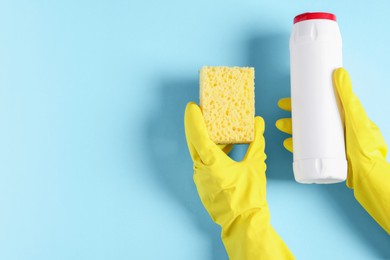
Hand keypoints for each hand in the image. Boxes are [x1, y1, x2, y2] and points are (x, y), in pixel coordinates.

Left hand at [185, 102, 292, 258]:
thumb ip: (256, 142)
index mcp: (211, 162)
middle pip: (194, 142)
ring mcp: (201, 179)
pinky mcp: (205, 186)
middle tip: (200, 112)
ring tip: (218, 129)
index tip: (192, 106)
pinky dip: (211, 153)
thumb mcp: (255, 166)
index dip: (194, 118)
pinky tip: (226, 150)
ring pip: (199, 154)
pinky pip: (204, 164)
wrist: (244, 224)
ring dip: (206, 140)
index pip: (197, 134)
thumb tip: (258, 123)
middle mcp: (201, 170)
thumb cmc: (249, 196)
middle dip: (196, 126)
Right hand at [276, 68, 389, 232]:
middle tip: (281, 109)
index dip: (305, 99)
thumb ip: (347, 96)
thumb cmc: (364, 146)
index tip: (293, 95)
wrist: (366, 174)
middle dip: (294, 114)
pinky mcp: (326, 154)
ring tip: (281, 127)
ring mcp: (330, 141)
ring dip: (292, 128)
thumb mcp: (355, 117)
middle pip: (311, 118)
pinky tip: (289, 144)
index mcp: (344, 116)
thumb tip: (339, 72)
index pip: (321, 103)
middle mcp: (336, 127)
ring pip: (306, 132)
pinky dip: (297, 145)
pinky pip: (307, 149)